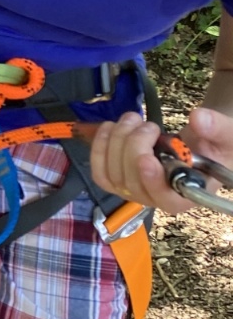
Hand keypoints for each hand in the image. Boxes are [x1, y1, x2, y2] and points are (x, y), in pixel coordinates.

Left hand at [87, 107, 232, 214]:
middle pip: (133, 182)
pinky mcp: (116, 179)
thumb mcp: (226, 137)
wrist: (199, 144)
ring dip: (117, 140)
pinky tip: (111, 127)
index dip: (153, 181)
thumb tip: (198, 119)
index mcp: (187, 196)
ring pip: (112, 173)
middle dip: (135, 146)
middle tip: (150, 125)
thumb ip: (216, 129)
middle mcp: (157, 199)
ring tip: (134, 119)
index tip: (147, 158)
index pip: (167, 200)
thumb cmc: (215, 147)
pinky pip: (99, 170)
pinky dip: (100, 145)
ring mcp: (134, 191)